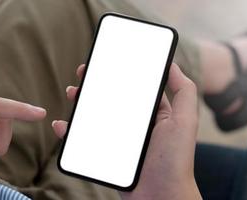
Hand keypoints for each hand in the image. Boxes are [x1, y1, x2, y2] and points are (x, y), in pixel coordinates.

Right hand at [52, 63, 201, 199]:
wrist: (160, 197)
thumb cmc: (175, 161)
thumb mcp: (185, 121)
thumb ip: (184, 91)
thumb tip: (173, 64)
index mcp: (154, 115)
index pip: (135, 88)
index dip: (121, 72)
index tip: (107, 59)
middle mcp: (136, 126)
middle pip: (111, 99)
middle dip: (96, 85)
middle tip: (83, 73)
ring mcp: (119, 142)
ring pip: (95, 117)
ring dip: (81, 103)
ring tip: (72, 93)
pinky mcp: (105, 156)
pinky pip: (83, 141)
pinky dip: (70, 132)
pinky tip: (61, 124)